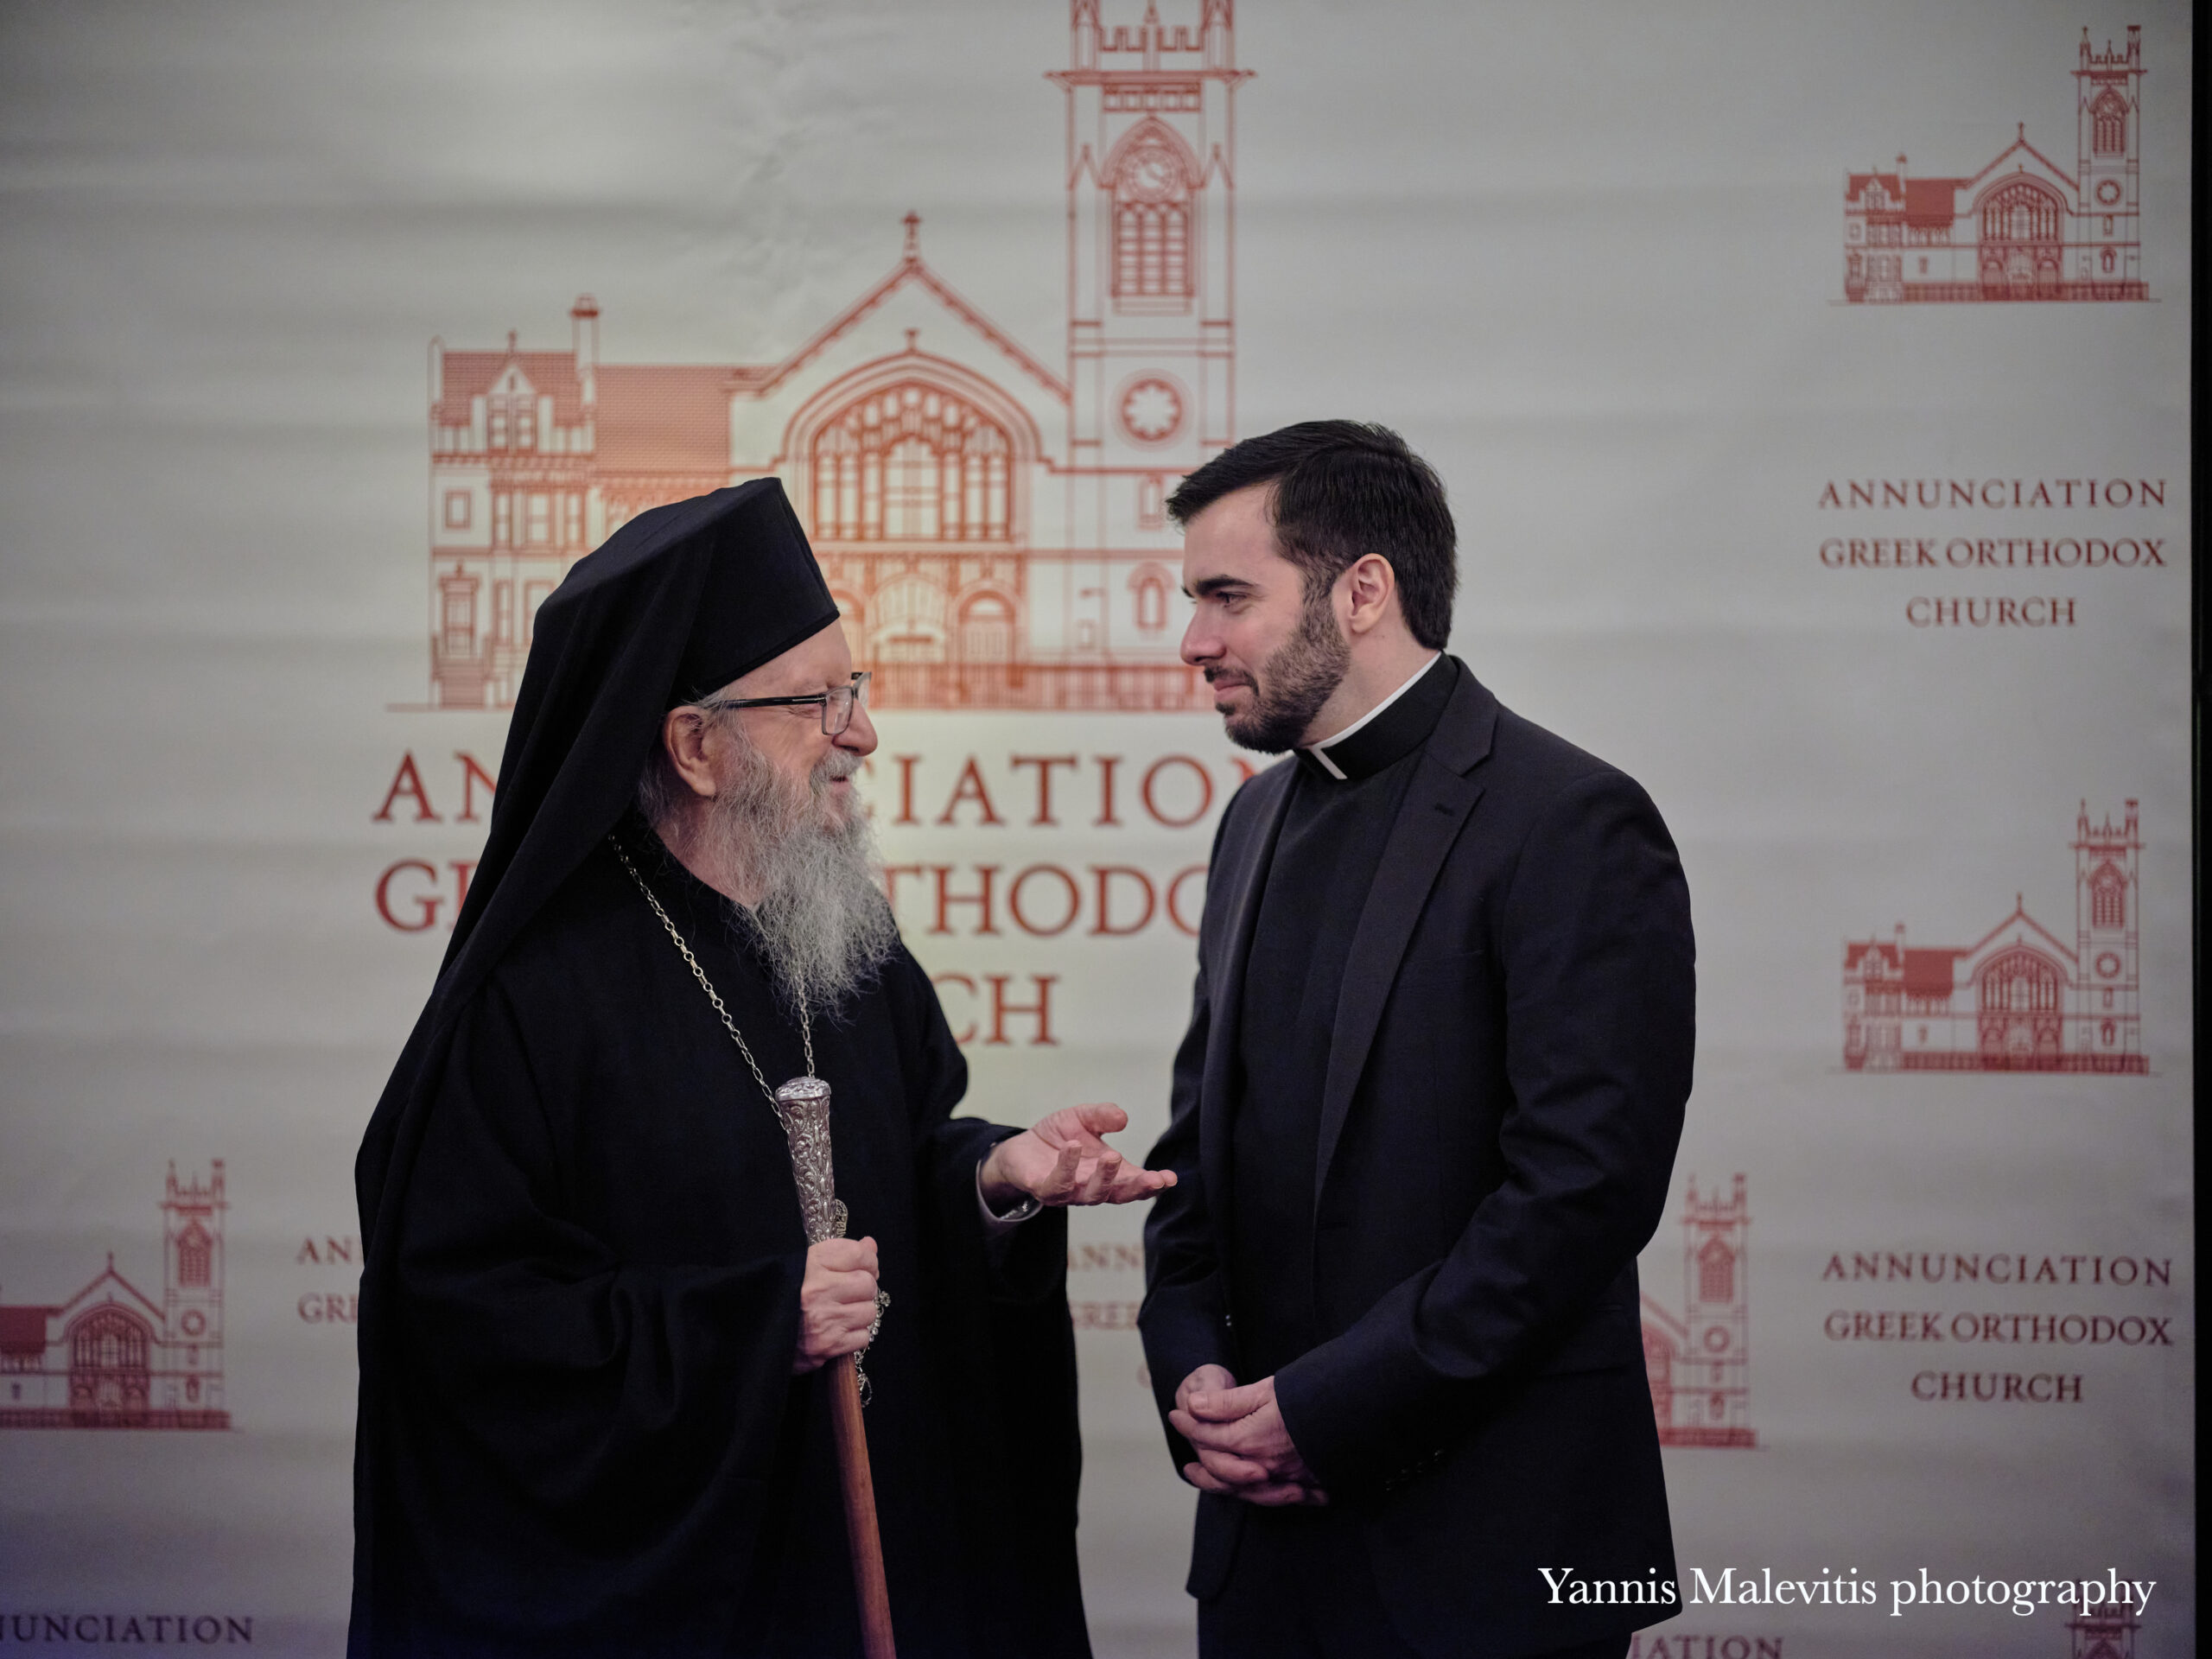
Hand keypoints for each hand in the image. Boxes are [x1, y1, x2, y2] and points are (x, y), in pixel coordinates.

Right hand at [792, 1236, 879, 1374]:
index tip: (863, 1267)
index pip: (858, 1254)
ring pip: (868, 1311)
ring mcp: (824, 1319)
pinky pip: (862, 1337)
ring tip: (841, 1314)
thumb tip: (869, 1245)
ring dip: (859, 1314)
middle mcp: (817, 1289)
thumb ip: (840, 1254)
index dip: (867, 1261)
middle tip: (849, 1294)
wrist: (757, 1336)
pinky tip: (838, 1331)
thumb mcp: (805, 1266)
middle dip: (863, 1290)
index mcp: (810, 1264)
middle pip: (868, 1283)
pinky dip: (854, 1336)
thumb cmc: (783, 1296)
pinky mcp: (827, 1346)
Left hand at [979, 1104, 1176, 1209]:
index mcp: (1108, 1173)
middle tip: (1153, 1179)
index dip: (1153, 1183)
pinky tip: (1072, 1147)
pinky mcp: (1043, 1188)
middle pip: (1118, 1195)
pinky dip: (1066, 1167)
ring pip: (1090, 1194)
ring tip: (1112, 1156)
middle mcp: (1091, 1187)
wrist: (1021, 1148)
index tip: (1171, 1179)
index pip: (1134, 1183)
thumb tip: (1122, 1118)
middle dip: (1137, 1188)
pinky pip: (1056, 1184)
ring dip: (1104, 1178)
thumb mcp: (1083, 1118)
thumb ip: (1102, 1116)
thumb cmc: (1058, 1138)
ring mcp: (1068, 1192)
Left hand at [1168, 1373, 1325, 1506]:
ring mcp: (1284, 1479)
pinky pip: (1272, 1498)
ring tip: (1203, 1479)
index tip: (1177, 1414)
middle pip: (1220, 1469)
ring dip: (1219, 1485)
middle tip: (1185, 1460)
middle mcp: (1263, 1465)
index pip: (1207, 1435)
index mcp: (1250, 1439)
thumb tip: (1193, 1405)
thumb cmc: (1309, 1396)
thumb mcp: (1265, 1390)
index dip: (1188, 1424)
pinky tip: (1248, 1490)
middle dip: (1200, 1462)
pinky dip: (1254, 1496)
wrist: (1354, 1412)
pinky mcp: (1305, 1485)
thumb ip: (1227, 1402)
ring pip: (1242, 1490)